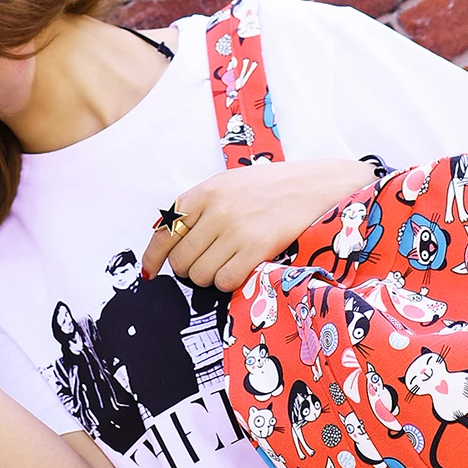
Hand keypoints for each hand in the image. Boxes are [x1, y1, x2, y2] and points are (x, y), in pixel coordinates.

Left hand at [141, 159, 376, 291]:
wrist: (315, 186)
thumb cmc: (273, 188)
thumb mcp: (230, 184)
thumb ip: (200, 207)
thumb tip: (170, 237)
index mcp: (205, 192)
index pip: (165, 231)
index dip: (154, 257)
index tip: (151, 271)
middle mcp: (216, 211)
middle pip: (182, 260)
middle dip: (190, 269)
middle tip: (208, 264)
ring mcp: (236, 230)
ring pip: (202, 275)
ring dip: (212, 277)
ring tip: (230, 264)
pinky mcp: (257, 248)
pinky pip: (226, 281)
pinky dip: (230, 282)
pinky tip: (243, 269)